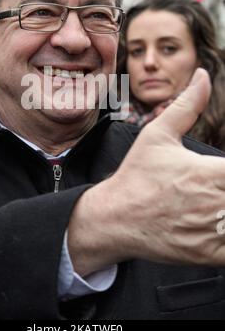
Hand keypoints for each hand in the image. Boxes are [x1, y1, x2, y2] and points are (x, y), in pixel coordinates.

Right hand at [68, 68, 224, 275]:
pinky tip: (218, 222)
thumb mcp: (158, 135)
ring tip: (218, 200)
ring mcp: (214, 231)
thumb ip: (187, 105)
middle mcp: (216, 202)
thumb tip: (201, 75)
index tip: (224, 169)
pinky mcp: (210, 254)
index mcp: (211, 172)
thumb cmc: (137, 176)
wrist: (116, 218)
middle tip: (221, 183)